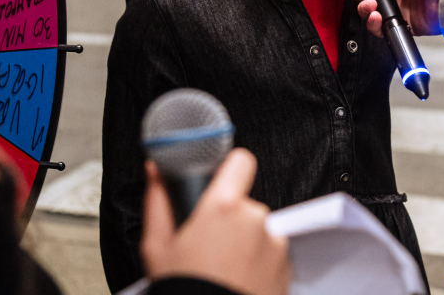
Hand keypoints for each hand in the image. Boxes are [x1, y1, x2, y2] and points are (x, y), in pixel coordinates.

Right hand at [142, 149, 289, 294]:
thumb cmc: (183, 289)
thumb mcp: (157, 247)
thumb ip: (158, 201)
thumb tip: (155, 171)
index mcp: (224, 208)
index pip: (241, 162)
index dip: (229, 169)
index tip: (220, 182)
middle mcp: (256, 220)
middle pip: (245, 204)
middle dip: (230, 220)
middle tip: (208, 248)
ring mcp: (275, 244)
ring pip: (259, 231)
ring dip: (245, 244)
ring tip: (223, 271)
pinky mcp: (287, 267)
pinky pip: (272, 254)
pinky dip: (258, 264)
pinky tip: (237, 281)